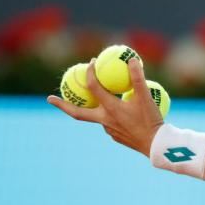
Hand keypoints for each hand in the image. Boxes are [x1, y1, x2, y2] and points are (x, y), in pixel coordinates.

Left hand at [47, 57, 163, 156]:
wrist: (156, 145)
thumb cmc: (151, 121)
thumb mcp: (147, 97)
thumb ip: (137, 78)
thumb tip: (131, 59)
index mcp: (110, 109)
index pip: (93, 87)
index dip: (90, 73)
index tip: (91, 62)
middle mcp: (105, 120)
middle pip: (77, 113)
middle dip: (62, 105)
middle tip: (49, 98)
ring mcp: (109, 130)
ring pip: (95, 116)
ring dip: (92, 107)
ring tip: (94, 98)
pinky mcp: (116, 136)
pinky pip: (108, 122)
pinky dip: (108, 114)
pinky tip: (119, 111)